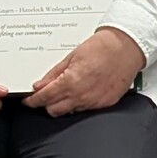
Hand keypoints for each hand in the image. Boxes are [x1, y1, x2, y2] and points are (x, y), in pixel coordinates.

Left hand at [25, 27, 145, 115]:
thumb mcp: (72, 56)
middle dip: (46, 104)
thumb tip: (40, 85)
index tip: (29, 100)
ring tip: (65, 91)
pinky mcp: (105, 103)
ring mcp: (94, 102)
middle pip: (54, 110)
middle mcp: (82, 96)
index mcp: (71, 82)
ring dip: (63, 104)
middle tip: (44, 95)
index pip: (45, 98)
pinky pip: (86, 109)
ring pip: (70, 111)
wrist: (127, 46)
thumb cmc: (103, 46)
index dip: (33, 101)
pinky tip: (80, 92)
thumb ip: (54, 74)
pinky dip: (79, 103)